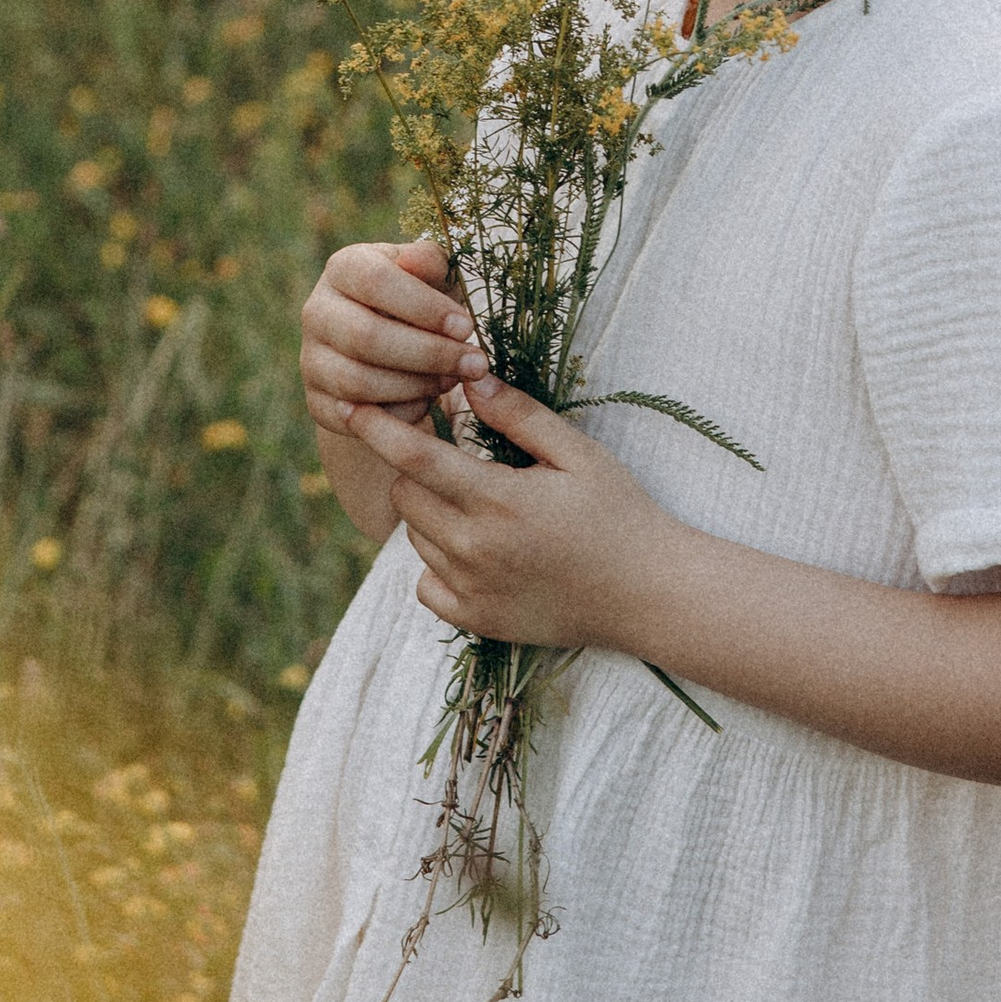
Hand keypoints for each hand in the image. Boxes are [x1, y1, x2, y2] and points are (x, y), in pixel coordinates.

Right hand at [300, 236, 488, 438]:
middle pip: (366, 336)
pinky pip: (358, 417)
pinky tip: (427, 399)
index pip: (375, 281)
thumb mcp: (434, 277)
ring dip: (417, 385)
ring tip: (453, 379)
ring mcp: (312, 359)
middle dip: (429, 353)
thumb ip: (431, 262)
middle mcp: (316, 311)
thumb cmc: (421, 302)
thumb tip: (415, 259)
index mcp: (344, 268)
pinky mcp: (318, 403)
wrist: (392, 350)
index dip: (424, 306)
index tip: (466, 326)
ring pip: (359, 381)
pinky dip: (398, 412)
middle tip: (475, 363)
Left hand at [349, 369, 686, 654]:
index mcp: (499, 500)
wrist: (648, 594)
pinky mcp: (477, 621)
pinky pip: (426, 585)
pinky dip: (436, 564)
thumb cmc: (619, 514)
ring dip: (430, 514)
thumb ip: (520, 416)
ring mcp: (473, 590)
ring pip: (415, 538)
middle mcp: (476, 548)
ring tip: (478, 504)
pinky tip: (474, 549)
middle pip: (406, 497)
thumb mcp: (578, 454)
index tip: (352, 408)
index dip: (377, 429)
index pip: (415, 458)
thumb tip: (470, 381)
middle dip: (416, 469)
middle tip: (452, 457)